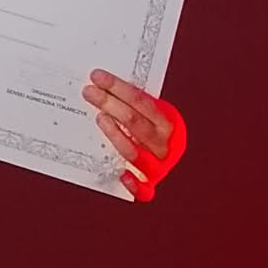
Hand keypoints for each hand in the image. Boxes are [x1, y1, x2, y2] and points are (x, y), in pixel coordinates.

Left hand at [81, 70, 185, 201]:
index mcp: (169, 122)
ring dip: (114, 134)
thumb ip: (133, 104)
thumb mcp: (153, 112)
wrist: (178, 153)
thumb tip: (102, 85)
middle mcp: (166, 144)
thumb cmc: (157, 128)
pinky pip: (145, 190)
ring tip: (99, 117)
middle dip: (109, 104)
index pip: (141, 101)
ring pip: (135, 152)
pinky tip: (122, 174)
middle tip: (89, 92)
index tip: (98, 77)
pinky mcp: (151, 184)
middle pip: (135, 123)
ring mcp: (160, 166)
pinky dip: (133, 184)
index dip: (118, 87)